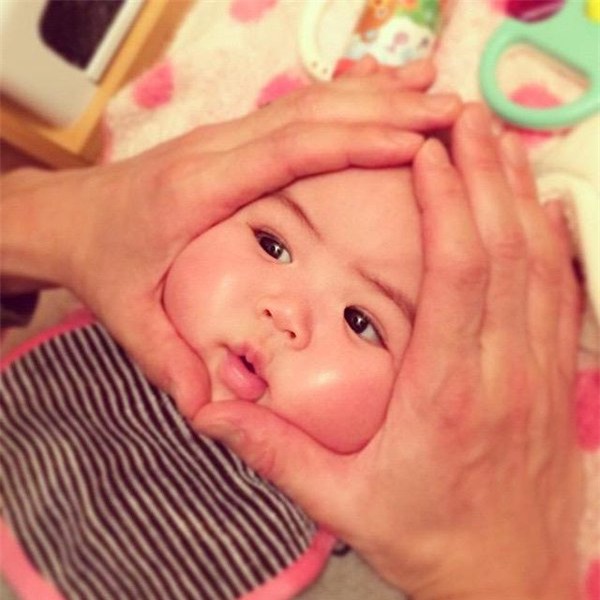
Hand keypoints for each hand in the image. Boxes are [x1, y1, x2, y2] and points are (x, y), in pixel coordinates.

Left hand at [1, 62, 459, 419]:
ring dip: (375, 93)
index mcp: (199, 191)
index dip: (354, 141)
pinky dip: (348, 96)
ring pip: (310, 101)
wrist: (70, 216)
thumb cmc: (103, 260)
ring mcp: (227, 138)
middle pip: (311, 114)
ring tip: (436, 93)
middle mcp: (217, 151)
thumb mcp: (128, 317)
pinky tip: (383, 91)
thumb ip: (170, 361)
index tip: (415, 141)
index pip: (287, 153)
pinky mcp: (235, 139)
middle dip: (386, 108)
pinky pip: (299, 108)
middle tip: (452, 114)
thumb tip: (213, 410)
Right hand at [194, 104, 582, 598]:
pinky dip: (548, 239)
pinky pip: (559, 292)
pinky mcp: (553, 377)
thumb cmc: (428, 540)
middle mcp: (502, 372)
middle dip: (488, 175)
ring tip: (499, 142)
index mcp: (447, 395)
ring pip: (540, 263)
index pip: (459, 277)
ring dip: (519, 195)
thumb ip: (275, 452)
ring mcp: (539, 372)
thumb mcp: (340, 501)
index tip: (429, 156)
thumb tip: (216, 409)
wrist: (506, 580)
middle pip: (505, 252)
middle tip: (467, 118)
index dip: (447, 206)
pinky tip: (535, 205)